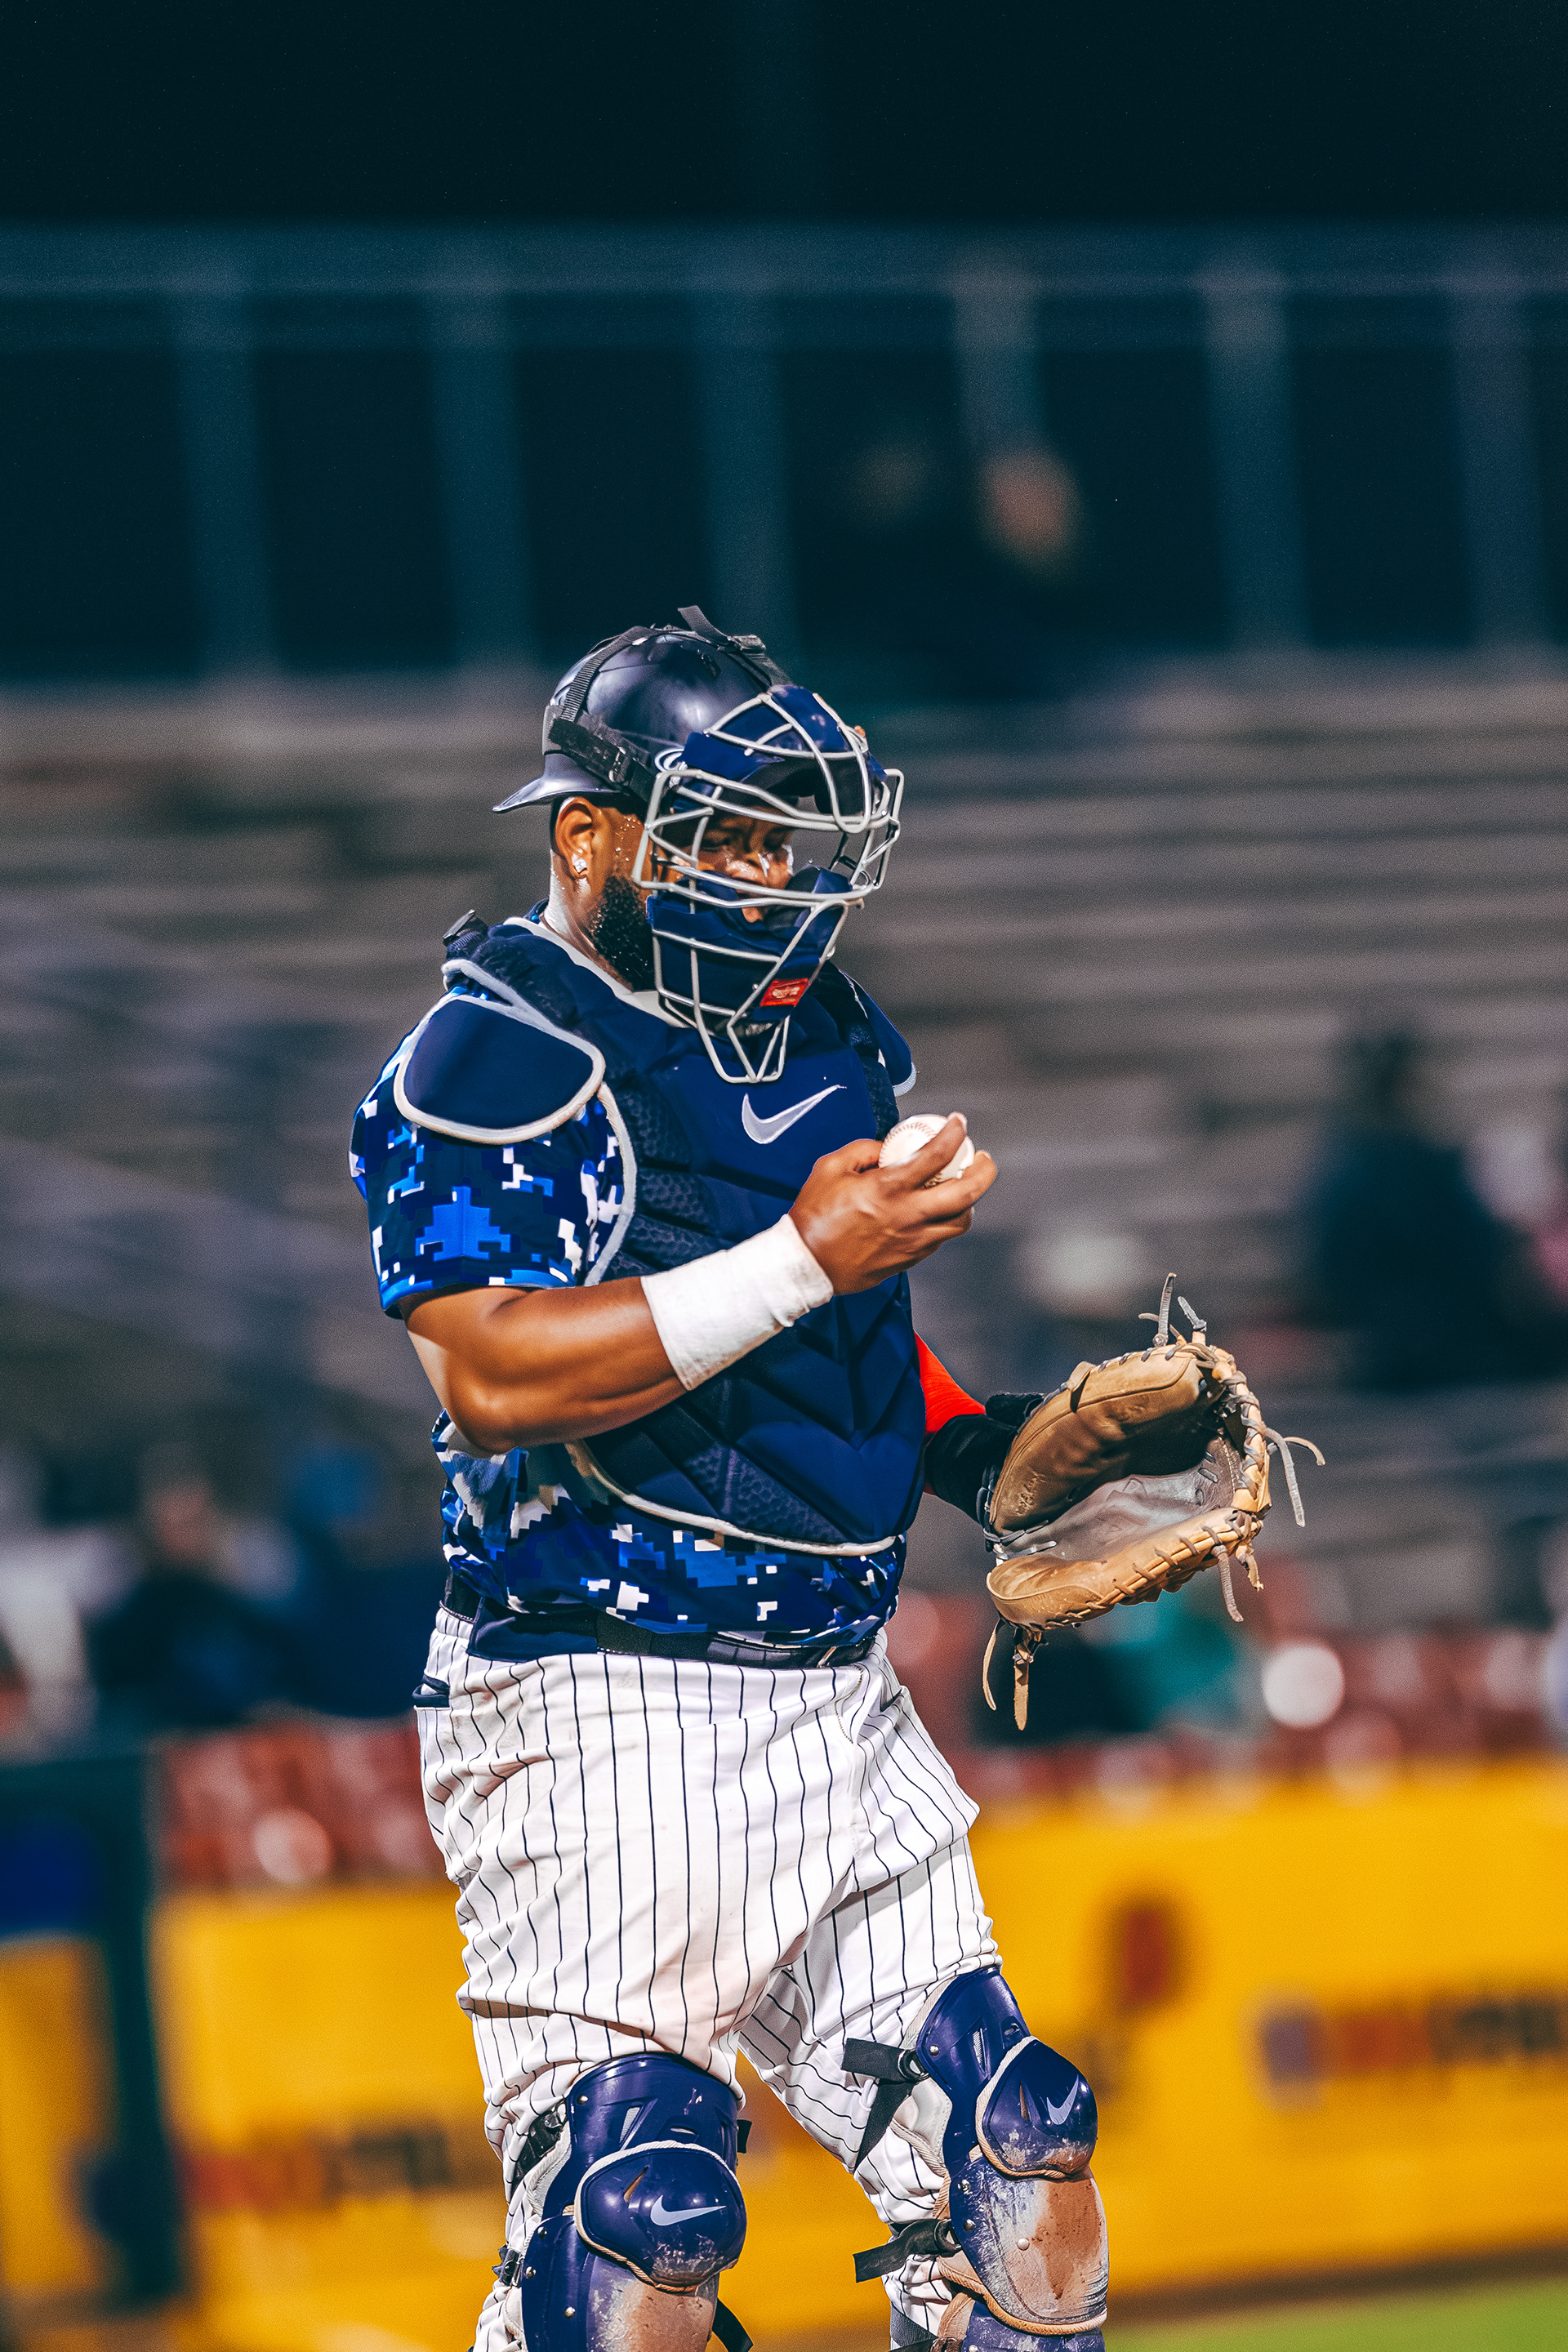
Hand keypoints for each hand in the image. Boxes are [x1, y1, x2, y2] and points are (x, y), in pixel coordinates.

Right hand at [788, 1114, 996, 1294]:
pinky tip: (935, 1213)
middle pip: (967, 1194)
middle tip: (981, 1160)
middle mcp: (907, 1215)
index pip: (937, 1154)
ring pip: (960, 1222)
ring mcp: (912, 1241)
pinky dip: (945, 1222)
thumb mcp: (830, 1168)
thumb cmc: (814, 1218)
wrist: (806, 1264)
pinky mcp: (909, 1259)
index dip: (954, 1133)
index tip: (958, 1124)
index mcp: (888, 1188)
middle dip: (983, 1171)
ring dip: (969, 1202)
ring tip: (962, 1189)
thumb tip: (886, 1147)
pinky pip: (939, 1239)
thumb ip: (863, 1150)